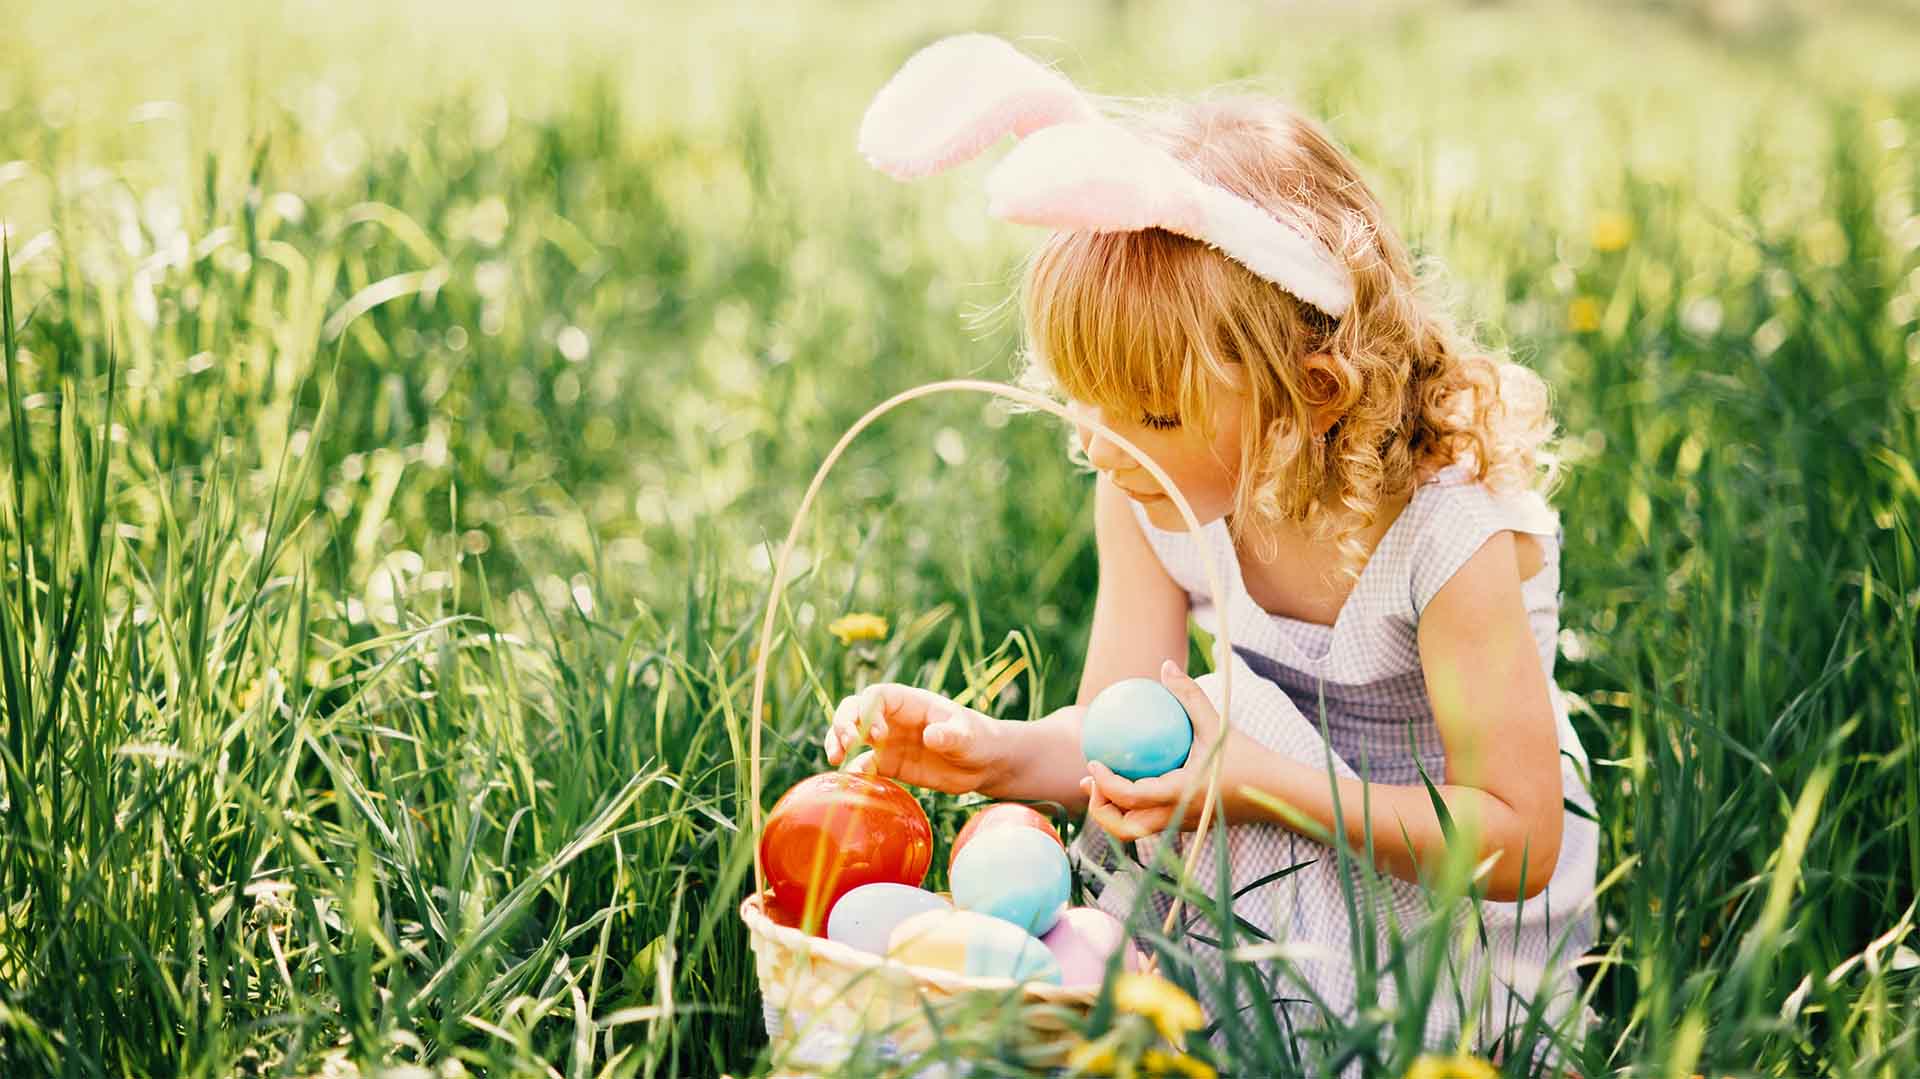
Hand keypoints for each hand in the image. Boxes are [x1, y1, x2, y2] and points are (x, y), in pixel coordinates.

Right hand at [824, 683, 1008, 795]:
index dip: (868, 712)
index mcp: (911, 702)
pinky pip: (864, 765)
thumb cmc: (979, 740)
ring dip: (838, 743)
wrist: (984, 764)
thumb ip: (951, 736)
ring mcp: (889, 741)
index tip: (877, 737)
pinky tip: (852, 784)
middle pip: (855, 710)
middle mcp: (893, 718)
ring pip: (852, 735)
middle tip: (843, 748)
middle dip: (843, 724)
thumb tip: (931, 736)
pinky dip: (854, 772)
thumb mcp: (968, 737)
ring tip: (835, 760)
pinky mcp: (890, 764)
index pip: (876, 696)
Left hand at [1080, 659, 1238, 841]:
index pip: (1130, 797)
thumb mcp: (1218, 722)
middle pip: (1123, 829)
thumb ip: (1189, 694)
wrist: (1276, 793)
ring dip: (1113, 814)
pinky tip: (1129, 783)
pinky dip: (1132, 811)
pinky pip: (1149, 824)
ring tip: (1100, 786)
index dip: (1105, 784)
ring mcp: (1179, 827)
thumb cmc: (1247, 756)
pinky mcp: (1185, 827)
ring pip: (1134, 833)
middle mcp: (1175, 817)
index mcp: (1179, 793)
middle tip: (1088, 782)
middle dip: (1099, 810)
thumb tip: (1165, 665)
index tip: (1092, 763)